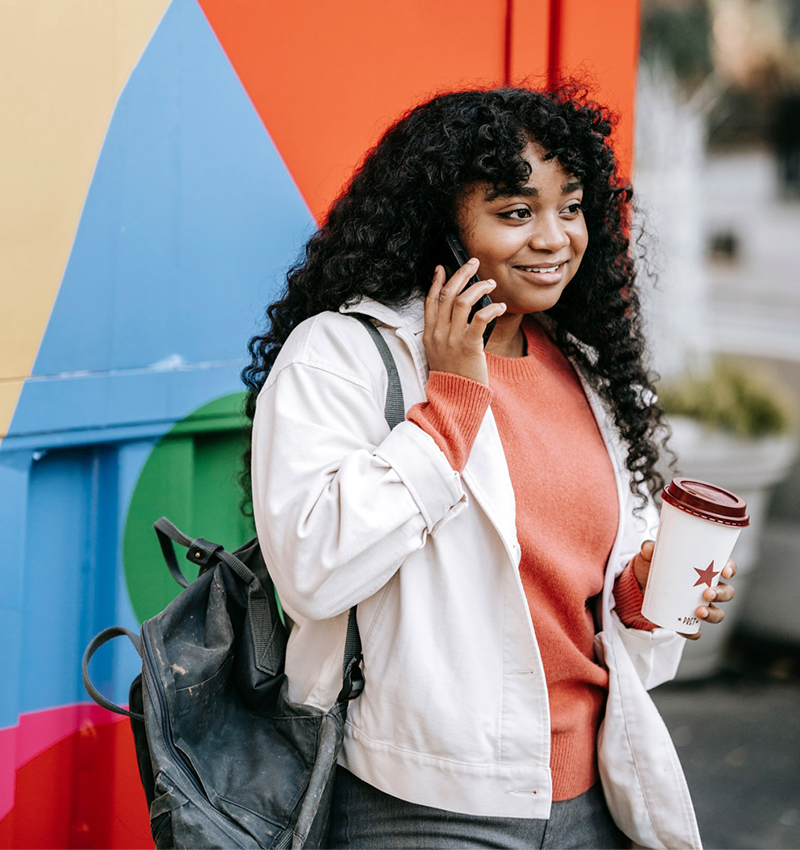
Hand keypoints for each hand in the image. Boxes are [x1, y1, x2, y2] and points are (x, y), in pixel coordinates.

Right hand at [423, 260, 506, 385]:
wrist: (455, 396)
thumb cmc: (452, 374)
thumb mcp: (438, 352)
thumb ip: (442, 332)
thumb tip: (456, 313)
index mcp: (429, 333)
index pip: (431, 300)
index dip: (436, 281)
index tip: (442, 268)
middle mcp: (438, 333)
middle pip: (447, 294)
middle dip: (461, 274)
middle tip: (473, 264)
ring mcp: (452, 339)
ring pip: (462, 301)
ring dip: (478, 287)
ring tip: (490, 283)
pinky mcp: (469, 346)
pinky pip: (480, 319)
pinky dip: (491, 308)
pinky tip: (499, 305)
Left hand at [632, 540, 736, 639]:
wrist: (639, 585)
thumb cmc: (653, 565)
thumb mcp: (650, 555)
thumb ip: (648, 549)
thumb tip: (648, 548)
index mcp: (705, 568)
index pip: (726, 566)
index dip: (730, 568)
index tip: (725, 571)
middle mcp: (708, 587)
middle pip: (727, 592)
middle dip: (721, 594)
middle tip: (707, 593)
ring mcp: (699, 605)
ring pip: (717, 613)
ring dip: (712, 614)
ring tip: (699, 612)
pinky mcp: (687, 619)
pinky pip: (695, 630)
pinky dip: (692, 632)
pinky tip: (686, 630)